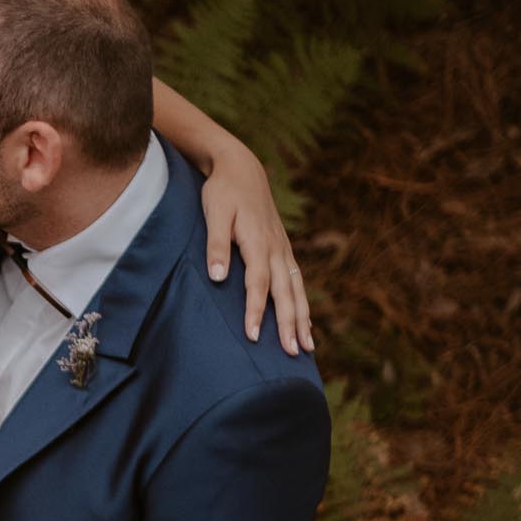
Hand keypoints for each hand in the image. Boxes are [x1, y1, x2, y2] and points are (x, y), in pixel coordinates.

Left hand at [199, 147, 313, 354]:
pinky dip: (303, 304)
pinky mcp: (284, 249)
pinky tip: (305, 324)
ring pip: (297, 289)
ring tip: (307, 347)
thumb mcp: (214, 213)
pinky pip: (297, 281)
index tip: (253, 335)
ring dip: (302, 319)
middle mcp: (276, 248)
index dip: (255, 310)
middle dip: (289, 323)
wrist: (242, 169)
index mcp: (258, 241)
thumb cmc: (222, 192)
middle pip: (285, 291)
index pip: (258, 283)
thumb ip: (216, 245)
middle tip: (291, 352)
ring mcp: (283, 249)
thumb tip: (218, 278)